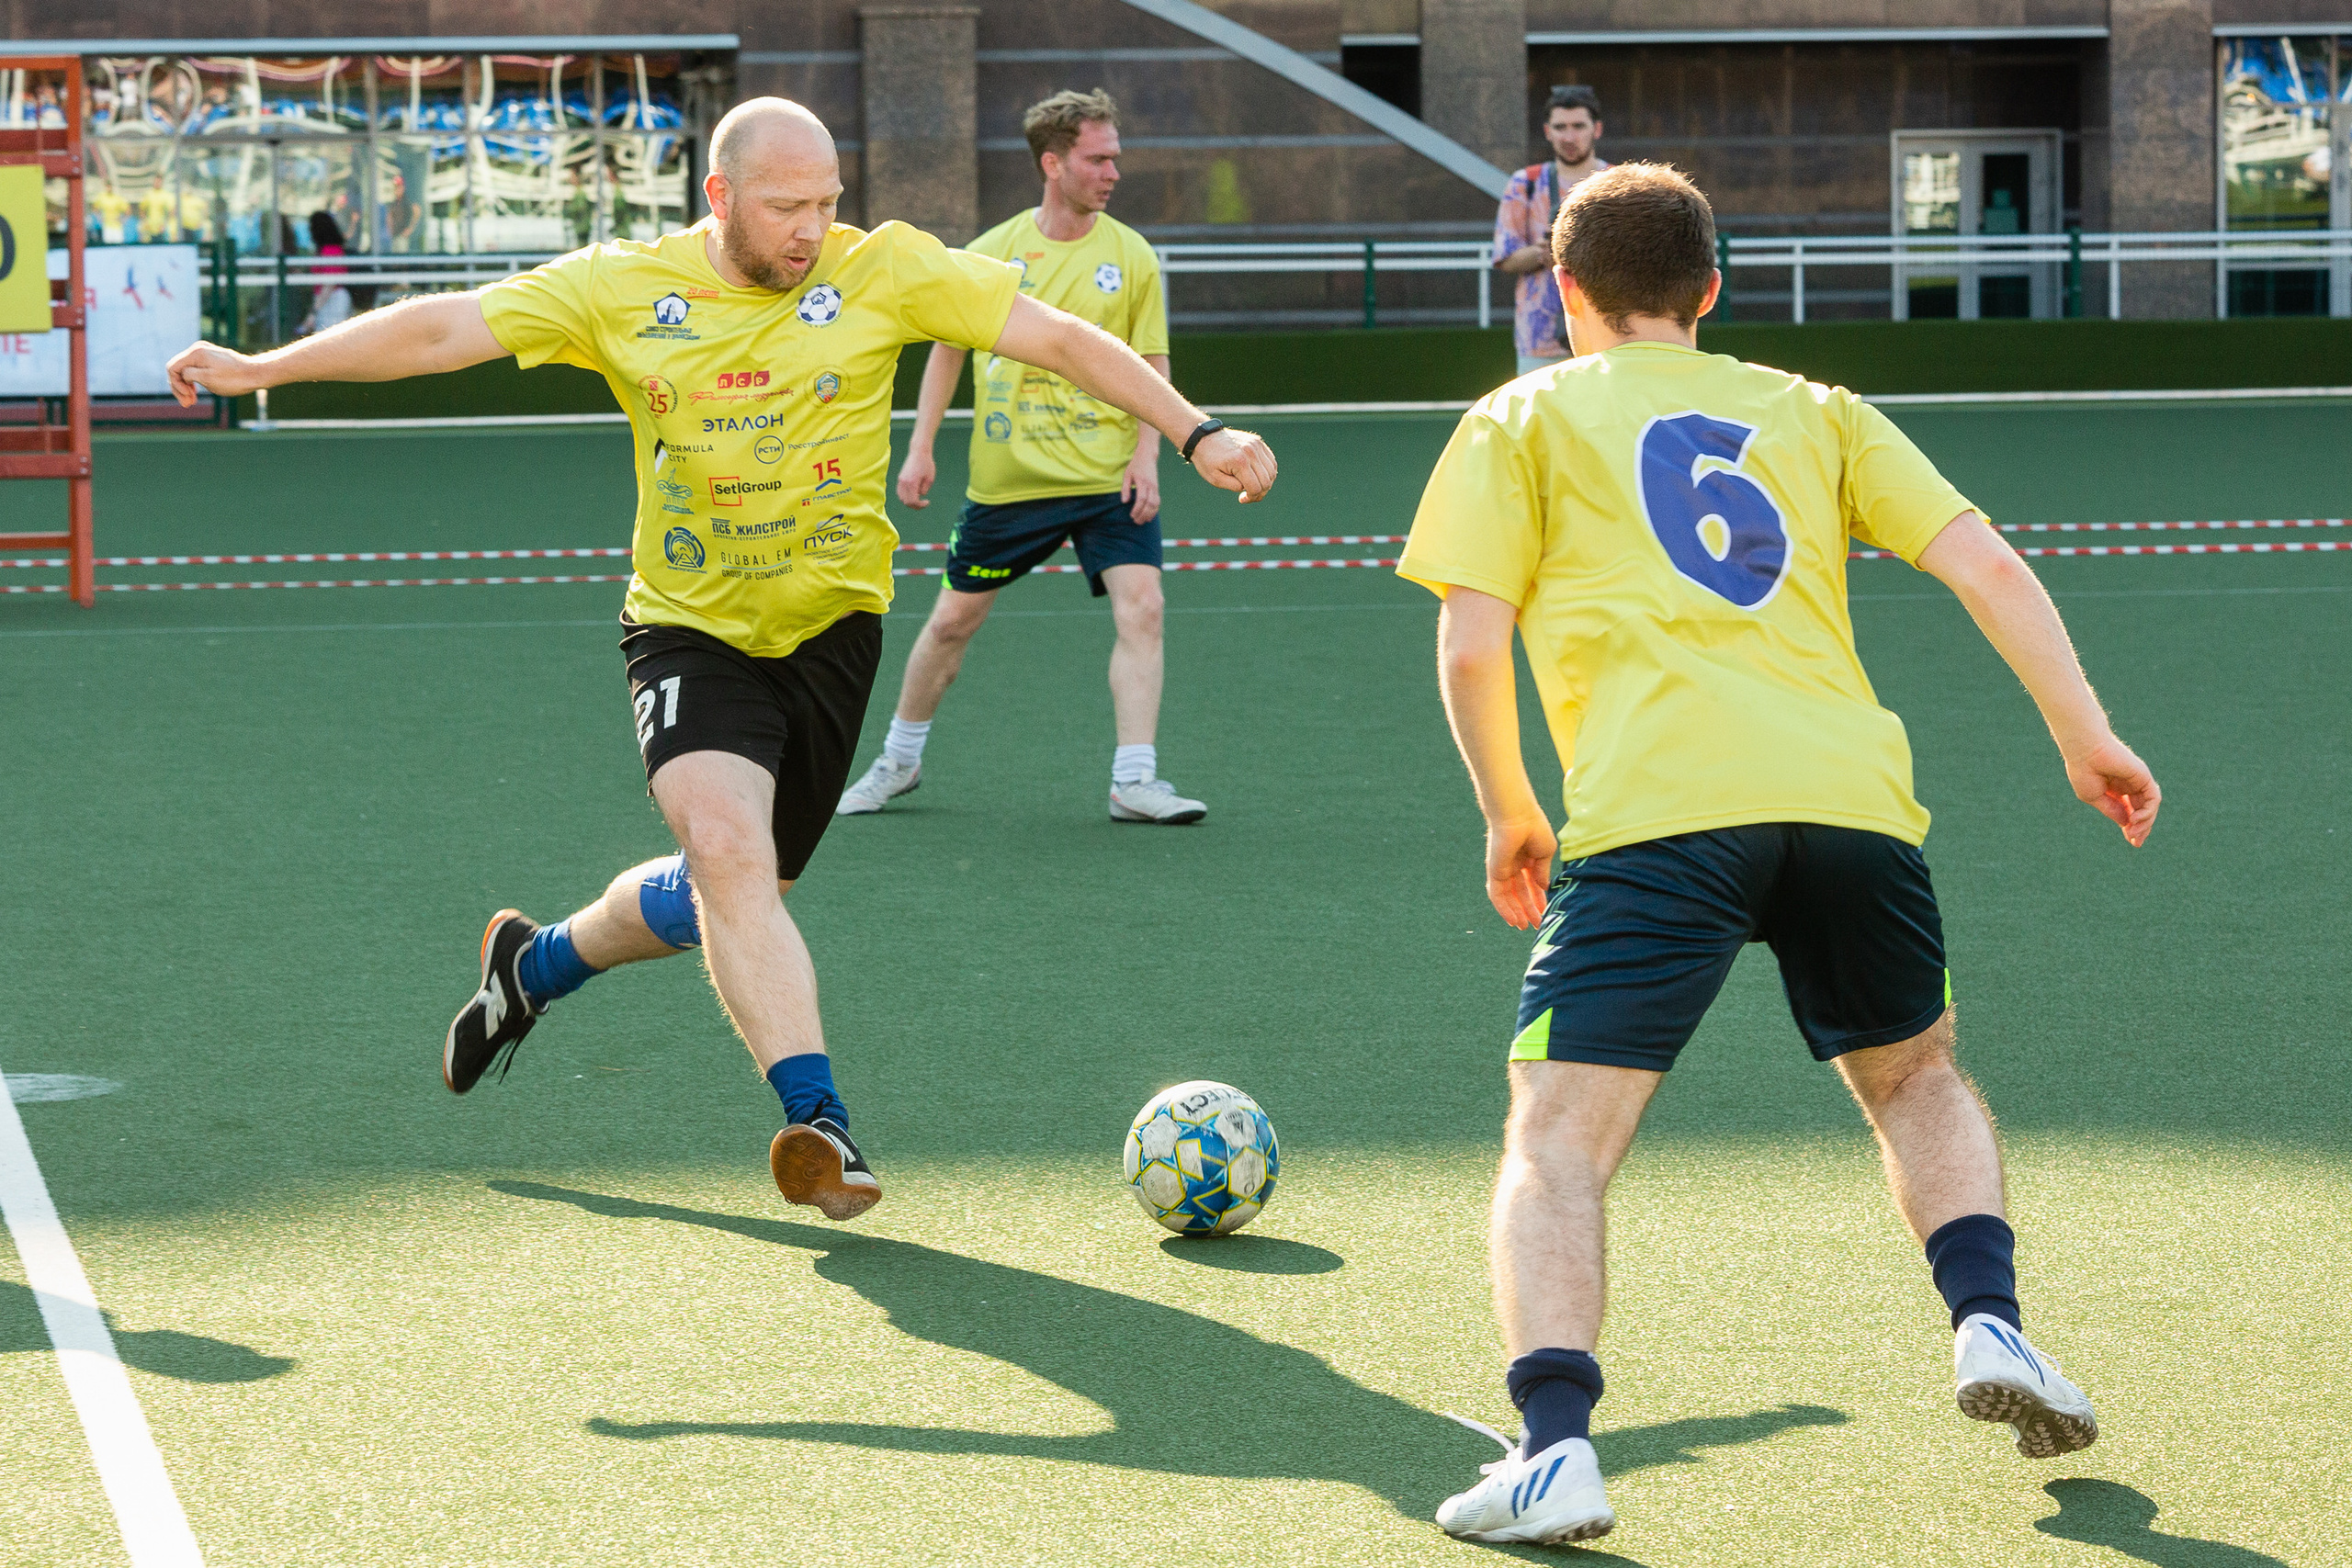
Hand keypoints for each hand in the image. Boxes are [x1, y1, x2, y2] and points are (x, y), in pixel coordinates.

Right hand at [166, 341, 264, 406]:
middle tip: (188, 404)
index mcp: (196, 352)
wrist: (256, 374)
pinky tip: (196, 393)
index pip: (173, 368)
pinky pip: (195, 369)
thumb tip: (181, 374)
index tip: (187, 398)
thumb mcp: (207, 379)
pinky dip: (194, 381)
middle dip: (180, 387)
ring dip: (186, 386)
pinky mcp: (211, 357)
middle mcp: (198, 348)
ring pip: (186, 370)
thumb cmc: (234, 379)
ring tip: (191, 402)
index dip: (175, 385)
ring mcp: (204, 352)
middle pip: (178, 369)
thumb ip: (189, 374)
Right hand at [896, 446, 936, 508]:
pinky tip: (913, 494)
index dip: (920, 505)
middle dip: (915, 505)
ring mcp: (900, 480)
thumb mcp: (930, 479)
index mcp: (912, 483)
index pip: (913, 501)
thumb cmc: (926, 464)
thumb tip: (919, 495)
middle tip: (923, 503)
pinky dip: (905, 496)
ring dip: (909, 501)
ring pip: (901, 498)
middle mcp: (904, 482)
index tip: (927, 502)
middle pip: (906, 502)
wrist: (919, 452)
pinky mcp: (900, 478)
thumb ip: (924, 490)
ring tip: (918, 498)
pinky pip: (900, 492)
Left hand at [1121, 447, 1160, 522]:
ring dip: (1150, 514)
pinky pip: (1158, 502)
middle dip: (1143, 514)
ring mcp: (1155, 487)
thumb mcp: (1127, 475)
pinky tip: (1150, 516)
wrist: (1148, 456)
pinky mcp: (1157, 489)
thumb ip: (1125, 488)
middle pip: (1150, 503)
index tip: (1132, 515)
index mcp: (1142, 482)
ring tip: (1143, 521)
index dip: (1137, 509)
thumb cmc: (1135, 465)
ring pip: (1155, 504)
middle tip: (1136, 522)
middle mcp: (1151, 486)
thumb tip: (1124, 502)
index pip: (1141, 499)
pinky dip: (1155, 510)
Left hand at [1188, 427, 1275, 503]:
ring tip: (1253, 486)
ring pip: (1272, 472)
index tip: (1242, 499)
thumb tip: (1248, 487)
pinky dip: (1267, 472)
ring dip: (1265, 483)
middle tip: (1249, 496)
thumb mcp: (1215, 479)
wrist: (1205, 439)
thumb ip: (1234, 486)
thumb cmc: (1208, 460)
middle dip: (1260, 493)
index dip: (1251, 498)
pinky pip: (1271, 461)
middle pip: (1266, 481)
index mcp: (1239, 461)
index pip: (1256, 487)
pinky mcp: (1258, 442)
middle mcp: (1251, 452)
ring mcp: (1256, 445)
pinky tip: (1256, 476)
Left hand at [1485, 814, 1557, 928]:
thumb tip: (1544, 889)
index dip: (1538, 899)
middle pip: (1520, 893)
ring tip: (1525, 926)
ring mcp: (1502, 870)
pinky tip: (1513, 920)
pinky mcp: (1494, 872)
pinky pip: (1497, 895)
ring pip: (1508, 897)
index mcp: (1526, 859)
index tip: (1545, 912)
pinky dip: (1504, 909)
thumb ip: (1542, 872)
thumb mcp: (1545, 853)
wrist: (1518, 817)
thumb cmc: (1534, 828)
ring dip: (1516, 912)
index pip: (1531, 884)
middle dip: (1528, 909)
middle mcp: (1513, 866)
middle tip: (1536, 924)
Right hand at [2064, 733, 2159, 846]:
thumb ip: (2112, 810)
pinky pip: (2153, 798)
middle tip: (2136, 842)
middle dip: (2142, 828)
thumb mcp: (2094, 798)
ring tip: (2134, 832)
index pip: (2130, 811)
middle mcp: (2129, 785)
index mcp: (2115, 790)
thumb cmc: (2083, 771)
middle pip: (2143, 810)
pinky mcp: (2143, 776)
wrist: (2084, 751)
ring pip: (2150, 806)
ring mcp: (2138, 781)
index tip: (2132, 842)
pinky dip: (2148, 811)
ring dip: (2145, 822)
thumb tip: (2127, 823)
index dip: (2132, 827)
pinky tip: (2135, 819)